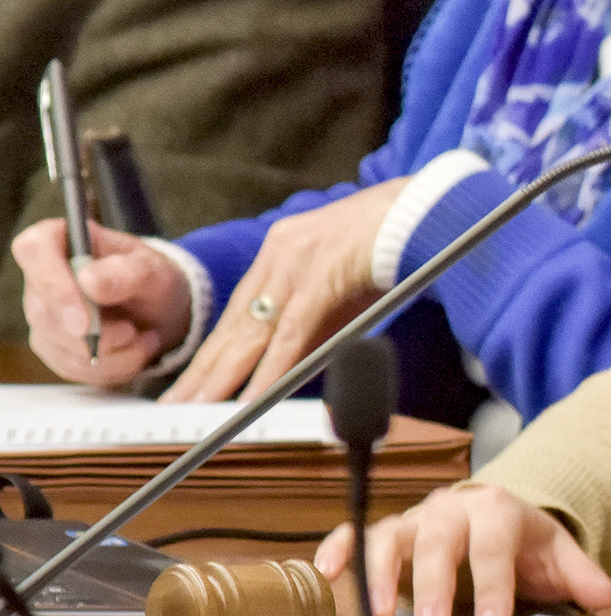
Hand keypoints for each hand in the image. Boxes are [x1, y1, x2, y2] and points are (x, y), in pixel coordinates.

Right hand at [15, 219, 189, 384]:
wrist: (162, 311)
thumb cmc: (154, 279)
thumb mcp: (155, 271)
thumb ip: (128, 273)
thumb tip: (89, 280)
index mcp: (62, 239)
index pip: (34, 250)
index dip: (54, 286)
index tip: (84, 320)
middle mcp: (43, 275)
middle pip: (43, 311)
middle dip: (94, 334)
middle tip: (132, 331)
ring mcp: (44, 311)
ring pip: (57, 345)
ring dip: (109, 353)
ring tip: (142, 337)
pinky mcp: (52, 344)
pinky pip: (70, 366)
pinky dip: (109, 367)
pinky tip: (132, 351)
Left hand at [163, 179, 406, 403]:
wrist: (429, 208)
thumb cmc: (398, 246)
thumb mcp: (348, 284)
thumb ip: (324, 324)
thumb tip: (298, 369)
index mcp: (282, 251)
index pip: (238, 313)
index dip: (215, 352)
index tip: (194, 382)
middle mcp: (279, 253)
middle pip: (234, 325)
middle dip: (205, 370)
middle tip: (176, 405)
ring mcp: (297, 262)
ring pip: (251, 331)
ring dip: (223, 376)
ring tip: (199, 407)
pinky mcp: (322, 276)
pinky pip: (291, 333)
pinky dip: (271, 369)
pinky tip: (254, 397)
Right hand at [313, 484, 610, 615]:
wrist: (495, 514)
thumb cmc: (522, 540)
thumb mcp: (556, 554)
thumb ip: (579, 575)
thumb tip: (604, 595)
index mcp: (497, 510)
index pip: (494, 547)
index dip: (493, 587)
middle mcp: (451, 510)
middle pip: (440, 542)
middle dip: (435, 586)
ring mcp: (416, 520)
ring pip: (392, 537)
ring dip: (380, 574)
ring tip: (378, 615)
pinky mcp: (388, 532)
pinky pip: (357, 533)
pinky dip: (339, 548)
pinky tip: (327, 573)